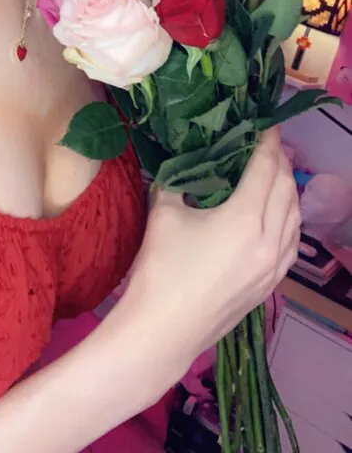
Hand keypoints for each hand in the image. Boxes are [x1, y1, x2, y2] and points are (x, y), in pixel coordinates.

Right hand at [113, 129, 299, 402]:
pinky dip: (289, 221)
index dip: (267, 142)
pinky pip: (292, 244)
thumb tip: (183, 163)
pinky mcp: (270, 286)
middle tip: (267, 144)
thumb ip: (178, 181)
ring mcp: (274, 267)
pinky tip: (278, 216)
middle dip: (280, 162)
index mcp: (245, 218)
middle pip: (286, 190)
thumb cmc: (160, 270)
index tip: (265, 123)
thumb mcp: (164, 212)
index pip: (266, 169)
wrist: (162, 332)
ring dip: (288, 191)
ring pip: (295, 218)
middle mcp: (269, 241)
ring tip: (275, 174)